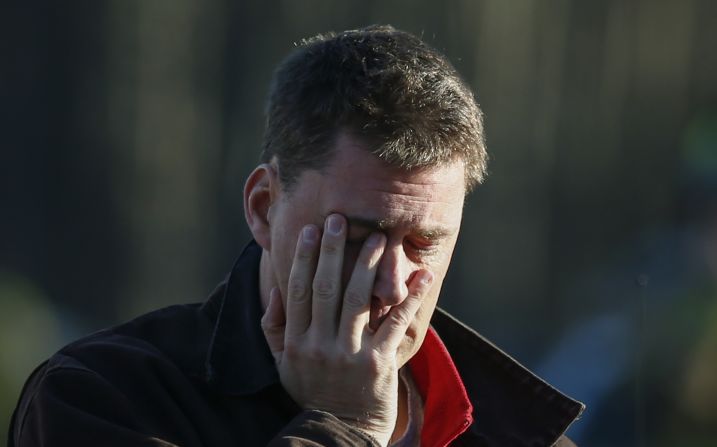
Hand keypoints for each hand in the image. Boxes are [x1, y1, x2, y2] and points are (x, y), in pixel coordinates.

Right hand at [261, 214, 432, 445]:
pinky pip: (395, 323)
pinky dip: (410, 297)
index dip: (303, 258)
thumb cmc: (313, 392)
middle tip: (339, 220)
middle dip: (332, 251)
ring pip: (358, 300)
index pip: (298, 291)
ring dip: (368, 265)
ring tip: (378, 238)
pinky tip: (422, 274)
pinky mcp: (378, 364)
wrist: (342, 431)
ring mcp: (349, 355)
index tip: (310, 230)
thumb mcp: (284, 364)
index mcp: (297, 342)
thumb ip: (275, 328)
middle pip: (326, 288)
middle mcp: (320, 346)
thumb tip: (276, 290)